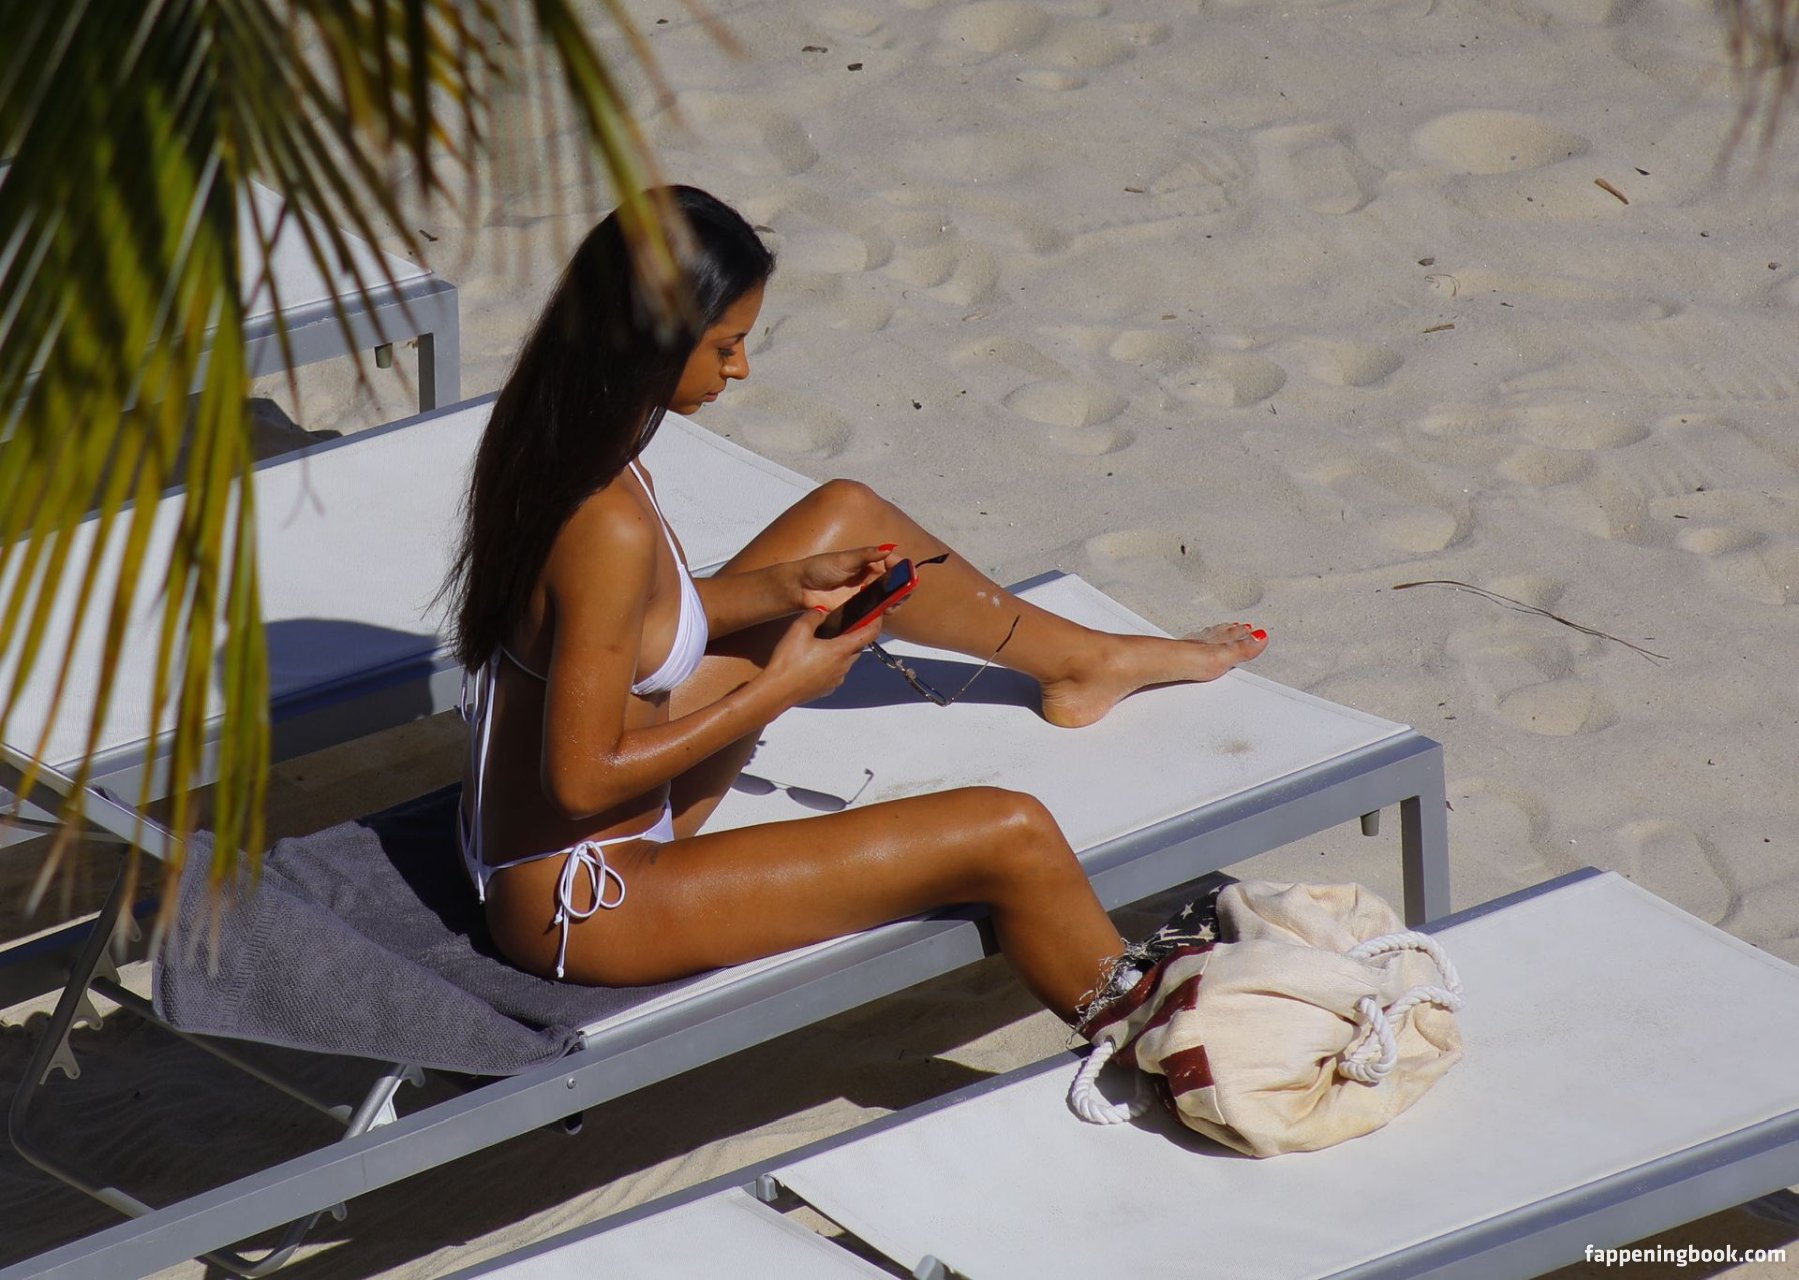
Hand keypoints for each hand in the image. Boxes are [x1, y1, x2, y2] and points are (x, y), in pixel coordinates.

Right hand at [764, 608, 886, 705]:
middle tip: (843, 626)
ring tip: (824, 643)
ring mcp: (836, 680)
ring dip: (841, 651)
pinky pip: (836, 673)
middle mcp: (843, 666)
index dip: (875, 622)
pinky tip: (814, 661)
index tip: (877, 614)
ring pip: (847, 661)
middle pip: (858, 647)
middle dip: (854, 636)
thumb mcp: (799, 630)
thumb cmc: (788, 661)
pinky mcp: (827, 689)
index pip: (869, 634)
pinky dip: (831, 664)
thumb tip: (822, 612)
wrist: (777, 691)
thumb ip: (814, 616)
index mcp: (841, 650)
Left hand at [791, 544, 902, 612]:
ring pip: (888, 598)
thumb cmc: (820, 568)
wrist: (801, 588)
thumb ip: (867, 554)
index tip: (906, 569)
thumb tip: (888, 548)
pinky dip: (885, 611)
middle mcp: (870, 579)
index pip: (891, 563)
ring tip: (899, 598)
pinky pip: (876, 611)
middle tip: (907, 586)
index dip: (901, 566)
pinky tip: (888, 609)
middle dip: (904, 584)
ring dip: (897, 598)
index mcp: (868, 563)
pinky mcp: (859, 610)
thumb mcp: (845, 558)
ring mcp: (865, 595)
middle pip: (894, 582)